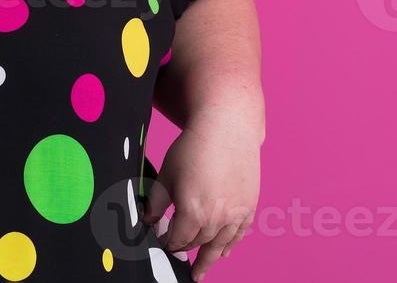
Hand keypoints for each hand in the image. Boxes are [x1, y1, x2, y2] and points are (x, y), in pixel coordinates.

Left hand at [142, 106, 260, 280]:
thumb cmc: (193, 148)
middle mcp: (216, 218)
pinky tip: (225, 253)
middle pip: (198, 242)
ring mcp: (235, 213)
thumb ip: (157, 202)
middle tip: (177, 255)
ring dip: (209, 259)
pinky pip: (240, 233)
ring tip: (200, 272)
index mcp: (193, 212)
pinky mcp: (249, 205)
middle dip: (185, 248)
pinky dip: (231, 244)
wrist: (227, 128)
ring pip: (220, 244)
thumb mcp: (166, 174)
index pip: (177, 238)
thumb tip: (147, 220)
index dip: (167, 242)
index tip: (162, 243)